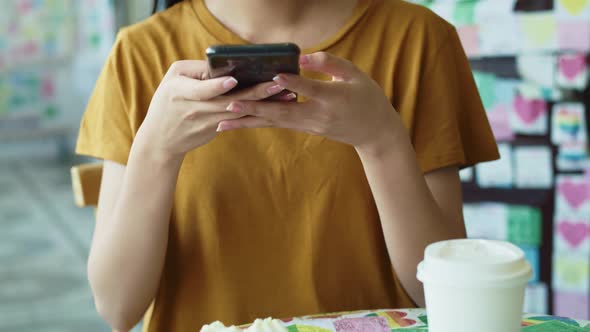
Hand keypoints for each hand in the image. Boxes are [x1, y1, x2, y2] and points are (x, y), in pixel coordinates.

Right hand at [137, 60, 290, 158]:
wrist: (160, 140)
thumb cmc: (168, 102)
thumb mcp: (173, 82)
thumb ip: (199, 72)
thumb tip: (228, 66)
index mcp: (180, 91)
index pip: (201, 89)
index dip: (217, 85)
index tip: (233, 81)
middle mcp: (195, 108)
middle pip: (228, 101)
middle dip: (254, 92)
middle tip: (276, 84)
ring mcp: (207, 122)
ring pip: (239, 112)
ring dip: (263, 103)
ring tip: (285, 94)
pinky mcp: (216, 130)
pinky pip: (240, 120)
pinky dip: (257, 113)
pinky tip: (275, 107)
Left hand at [216, 52, 399, 149]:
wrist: (375, 132)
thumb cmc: (367, 97)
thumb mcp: (356, 75)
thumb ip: (330, 64)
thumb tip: (303, 56)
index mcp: (333, 99)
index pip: (309, 89)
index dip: (292, 82)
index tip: (274, 75)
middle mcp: (317, 115)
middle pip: (282, 112)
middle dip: (254, 108)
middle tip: (229, 105)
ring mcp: (310, 125)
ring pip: (275, 123)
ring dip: (248, 122)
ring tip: (222, 122)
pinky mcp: (305, 128)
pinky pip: (278, 125)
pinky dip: (258, 123)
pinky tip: (239, 122)